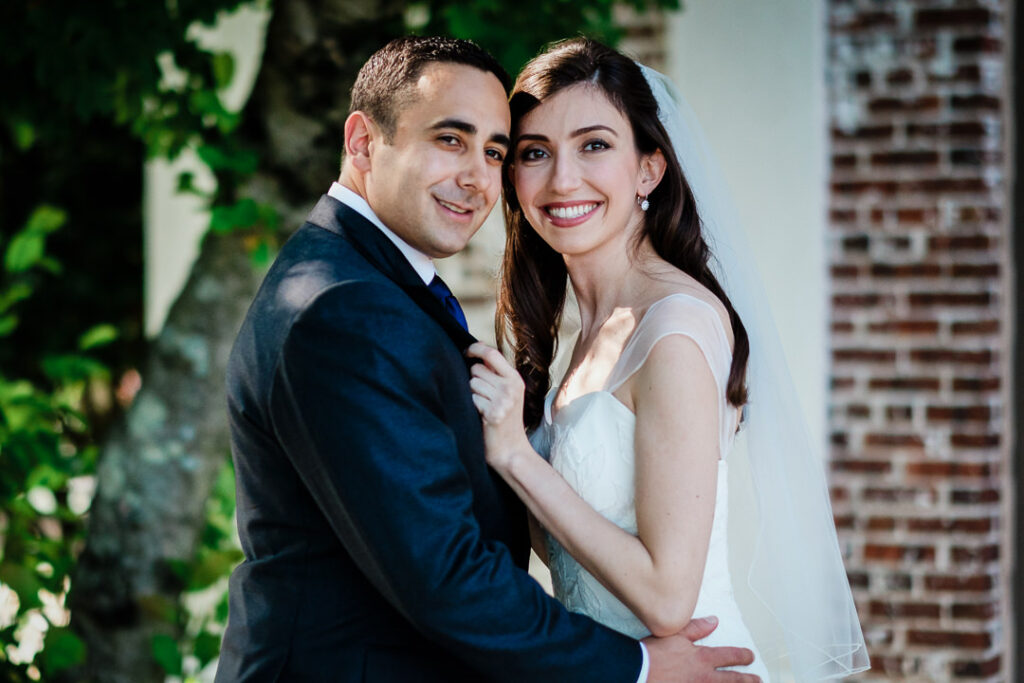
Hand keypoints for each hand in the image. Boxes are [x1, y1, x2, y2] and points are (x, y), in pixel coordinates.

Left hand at [465, 342, 529, 469]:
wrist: (511, 450)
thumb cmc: (505, 421)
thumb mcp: (508, 393)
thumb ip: (495, 373)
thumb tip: (476, 351)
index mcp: (515, 379)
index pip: (492, 353)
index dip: (475, 349)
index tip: (466, 352)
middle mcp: (511, 387)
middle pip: (477, 370)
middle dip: (473, 380)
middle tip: (483, 397)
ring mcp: (503, 400)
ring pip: (472, 384)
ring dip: (472, 394)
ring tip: (483, 407)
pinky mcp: (493, 413)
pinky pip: (471, 399)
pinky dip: (471, 407)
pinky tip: (481, 417)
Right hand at [643, 616, 759, 682]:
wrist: (638, 672)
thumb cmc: (653, 654)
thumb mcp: (675, 635)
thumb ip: (697, 628)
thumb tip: (714, 621)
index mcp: (702, 658)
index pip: (730, 656)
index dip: (743, 656)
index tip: (750, 657)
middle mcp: (705, 677)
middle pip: (733, 680)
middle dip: (747, 680)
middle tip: (758, 680)